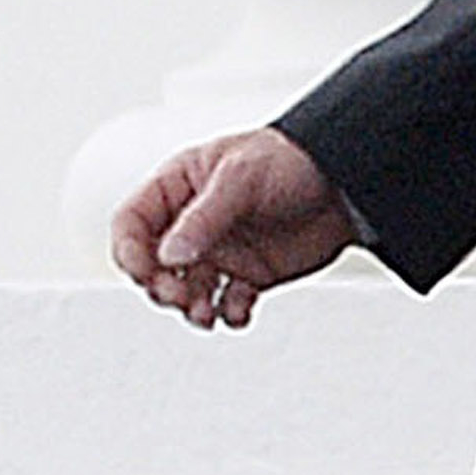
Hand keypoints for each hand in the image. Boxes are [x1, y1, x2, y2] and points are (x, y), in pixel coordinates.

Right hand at [110, 127, 359, 329]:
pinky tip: (240, 310)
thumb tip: (169, 256)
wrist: (346, 180)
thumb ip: (203, 218)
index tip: (147, 272)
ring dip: (191, 307)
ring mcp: (221, 251)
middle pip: (152, 265)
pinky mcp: (251, 274)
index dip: (129, 250)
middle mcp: (193, 223)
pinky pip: (227, 303)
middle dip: (160, 287)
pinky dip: (229, 314)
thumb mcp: (240, 178)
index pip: (131, 223)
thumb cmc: (289, 159)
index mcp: (177, 188)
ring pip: (186, 290)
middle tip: (182, 296)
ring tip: (208, 313)